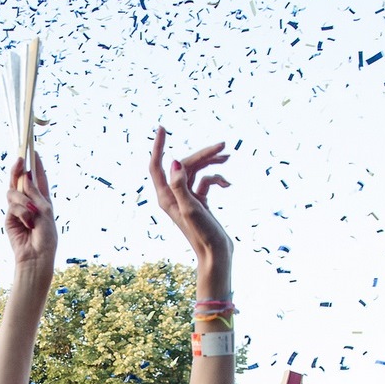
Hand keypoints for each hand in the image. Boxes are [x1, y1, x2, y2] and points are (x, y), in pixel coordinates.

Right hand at [4, 153, 57, 272]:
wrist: (36, 256)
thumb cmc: (46, 236)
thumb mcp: (45, 211)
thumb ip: (34, 193)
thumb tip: (24, 177)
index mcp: (42, 200)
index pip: (38, 178)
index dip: (36, 165)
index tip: (33, 150)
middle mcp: (30, 202)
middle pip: (21, 181)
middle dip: (19, 170)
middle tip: (19, 159)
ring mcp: (18, 209)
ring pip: (14, 192)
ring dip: (23, 200)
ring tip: (31, 214)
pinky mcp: (10, 217)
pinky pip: (12, 205)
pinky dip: (21, 212)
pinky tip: (27, 223)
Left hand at [149, 126, 231, 264]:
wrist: (217, 255)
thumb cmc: (203, 235)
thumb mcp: (191, 209)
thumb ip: (181, 186)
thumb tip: (174, 162)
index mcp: (166, 197)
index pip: (156, 166)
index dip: (158, 146)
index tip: (163, 128)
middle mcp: (174, 196)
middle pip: (184, 165)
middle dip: (203, 154)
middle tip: (223, 145)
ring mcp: (187, 198)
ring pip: (197, 171)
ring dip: (212, 162)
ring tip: (228, 156)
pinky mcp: (200, 201)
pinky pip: (207, 181)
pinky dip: (217, 179)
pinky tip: (228, 185)